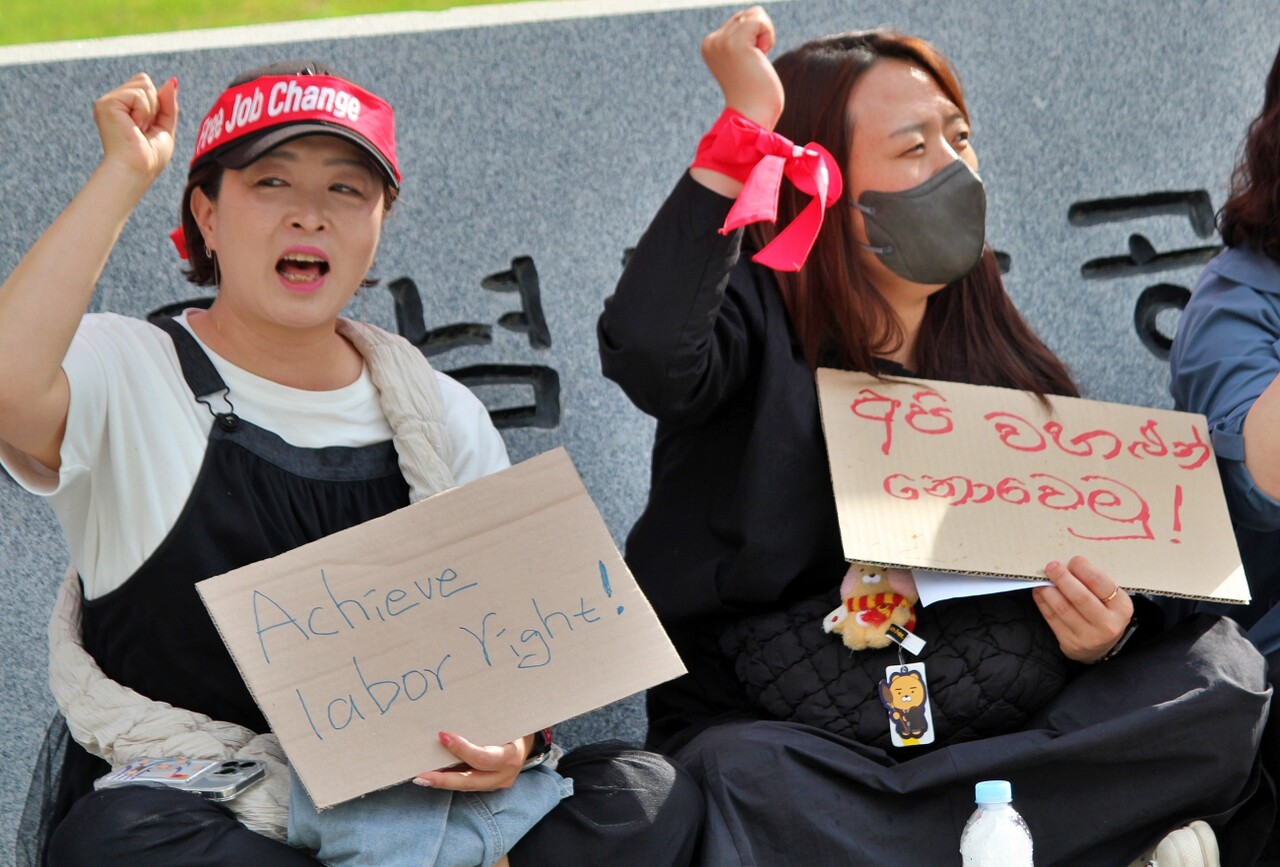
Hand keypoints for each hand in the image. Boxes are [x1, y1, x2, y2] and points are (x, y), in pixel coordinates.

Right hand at [92, 73, 178, 182]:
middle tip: (143, 128)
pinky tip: (133, 127)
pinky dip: (143, 112)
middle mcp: (114, 102)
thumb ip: (168, 105)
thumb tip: (172, 81)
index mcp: (124, 108)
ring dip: (149, 110)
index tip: (149, 127)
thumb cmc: (149, 158)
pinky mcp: (106, 103)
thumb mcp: (164, 128)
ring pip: (143, 84)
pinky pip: (138, 95)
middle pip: (144, 80)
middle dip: (154, 105)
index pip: (146, 85)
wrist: (136, 170)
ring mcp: (108, 102)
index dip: (157, 104)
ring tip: (138, 128)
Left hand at [413, 731, 535, 791]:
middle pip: (471, 781)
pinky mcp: (490, 786)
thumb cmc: (514, 726)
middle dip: (444, 780)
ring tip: (422, 777)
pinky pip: (468, 785)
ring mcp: (498, 784)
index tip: (442, 736)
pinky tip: (434, 777)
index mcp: (511, 756)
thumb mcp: (506, 723)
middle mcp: (505, 775)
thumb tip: (453, 719)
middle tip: (421, 776)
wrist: (527, 741)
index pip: (483, 758)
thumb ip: (484, 724)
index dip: (462, 749)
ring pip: (467, 786)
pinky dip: (451, 780)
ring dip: (444, 782)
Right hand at [701, 6, 783, 128]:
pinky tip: (761, 58)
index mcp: (710, 45)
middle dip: (759, 35)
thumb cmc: (755, 93)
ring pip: (755, 14)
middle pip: (748, 14)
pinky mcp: (735, 44)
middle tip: (755, 63)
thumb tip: (755, 16)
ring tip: (757, 61)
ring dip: (765, 36)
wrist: (751, 116)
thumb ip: (744, 38)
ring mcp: (721, 42)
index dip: (754, 39)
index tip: (749, 64)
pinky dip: (768, 36)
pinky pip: (760, 20)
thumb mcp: (745, 60)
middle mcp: (712, 41)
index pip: (742, 20)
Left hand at [1032, 555, 1134, 663]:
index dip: (1084, 569)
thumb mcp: (1110, 598)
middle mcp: (1107, 624)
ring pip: (1062, 608)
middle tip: (1051, 566)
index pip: (1100, 584)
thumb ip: (1093, 582)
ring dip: (1048, 590)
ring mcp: (1088, 637)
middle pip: (1080, 596)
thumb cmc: (1104, 613)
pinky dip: (1043, 602)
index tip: (1073, 560)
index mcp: (1121, 607)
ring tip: (1042, 580)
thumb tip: (1067, 565)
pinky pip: (1052, 619)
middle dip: (1062, 578)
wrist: (1101, 646)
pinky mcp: (1070, 644)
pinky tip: (1039, 592)